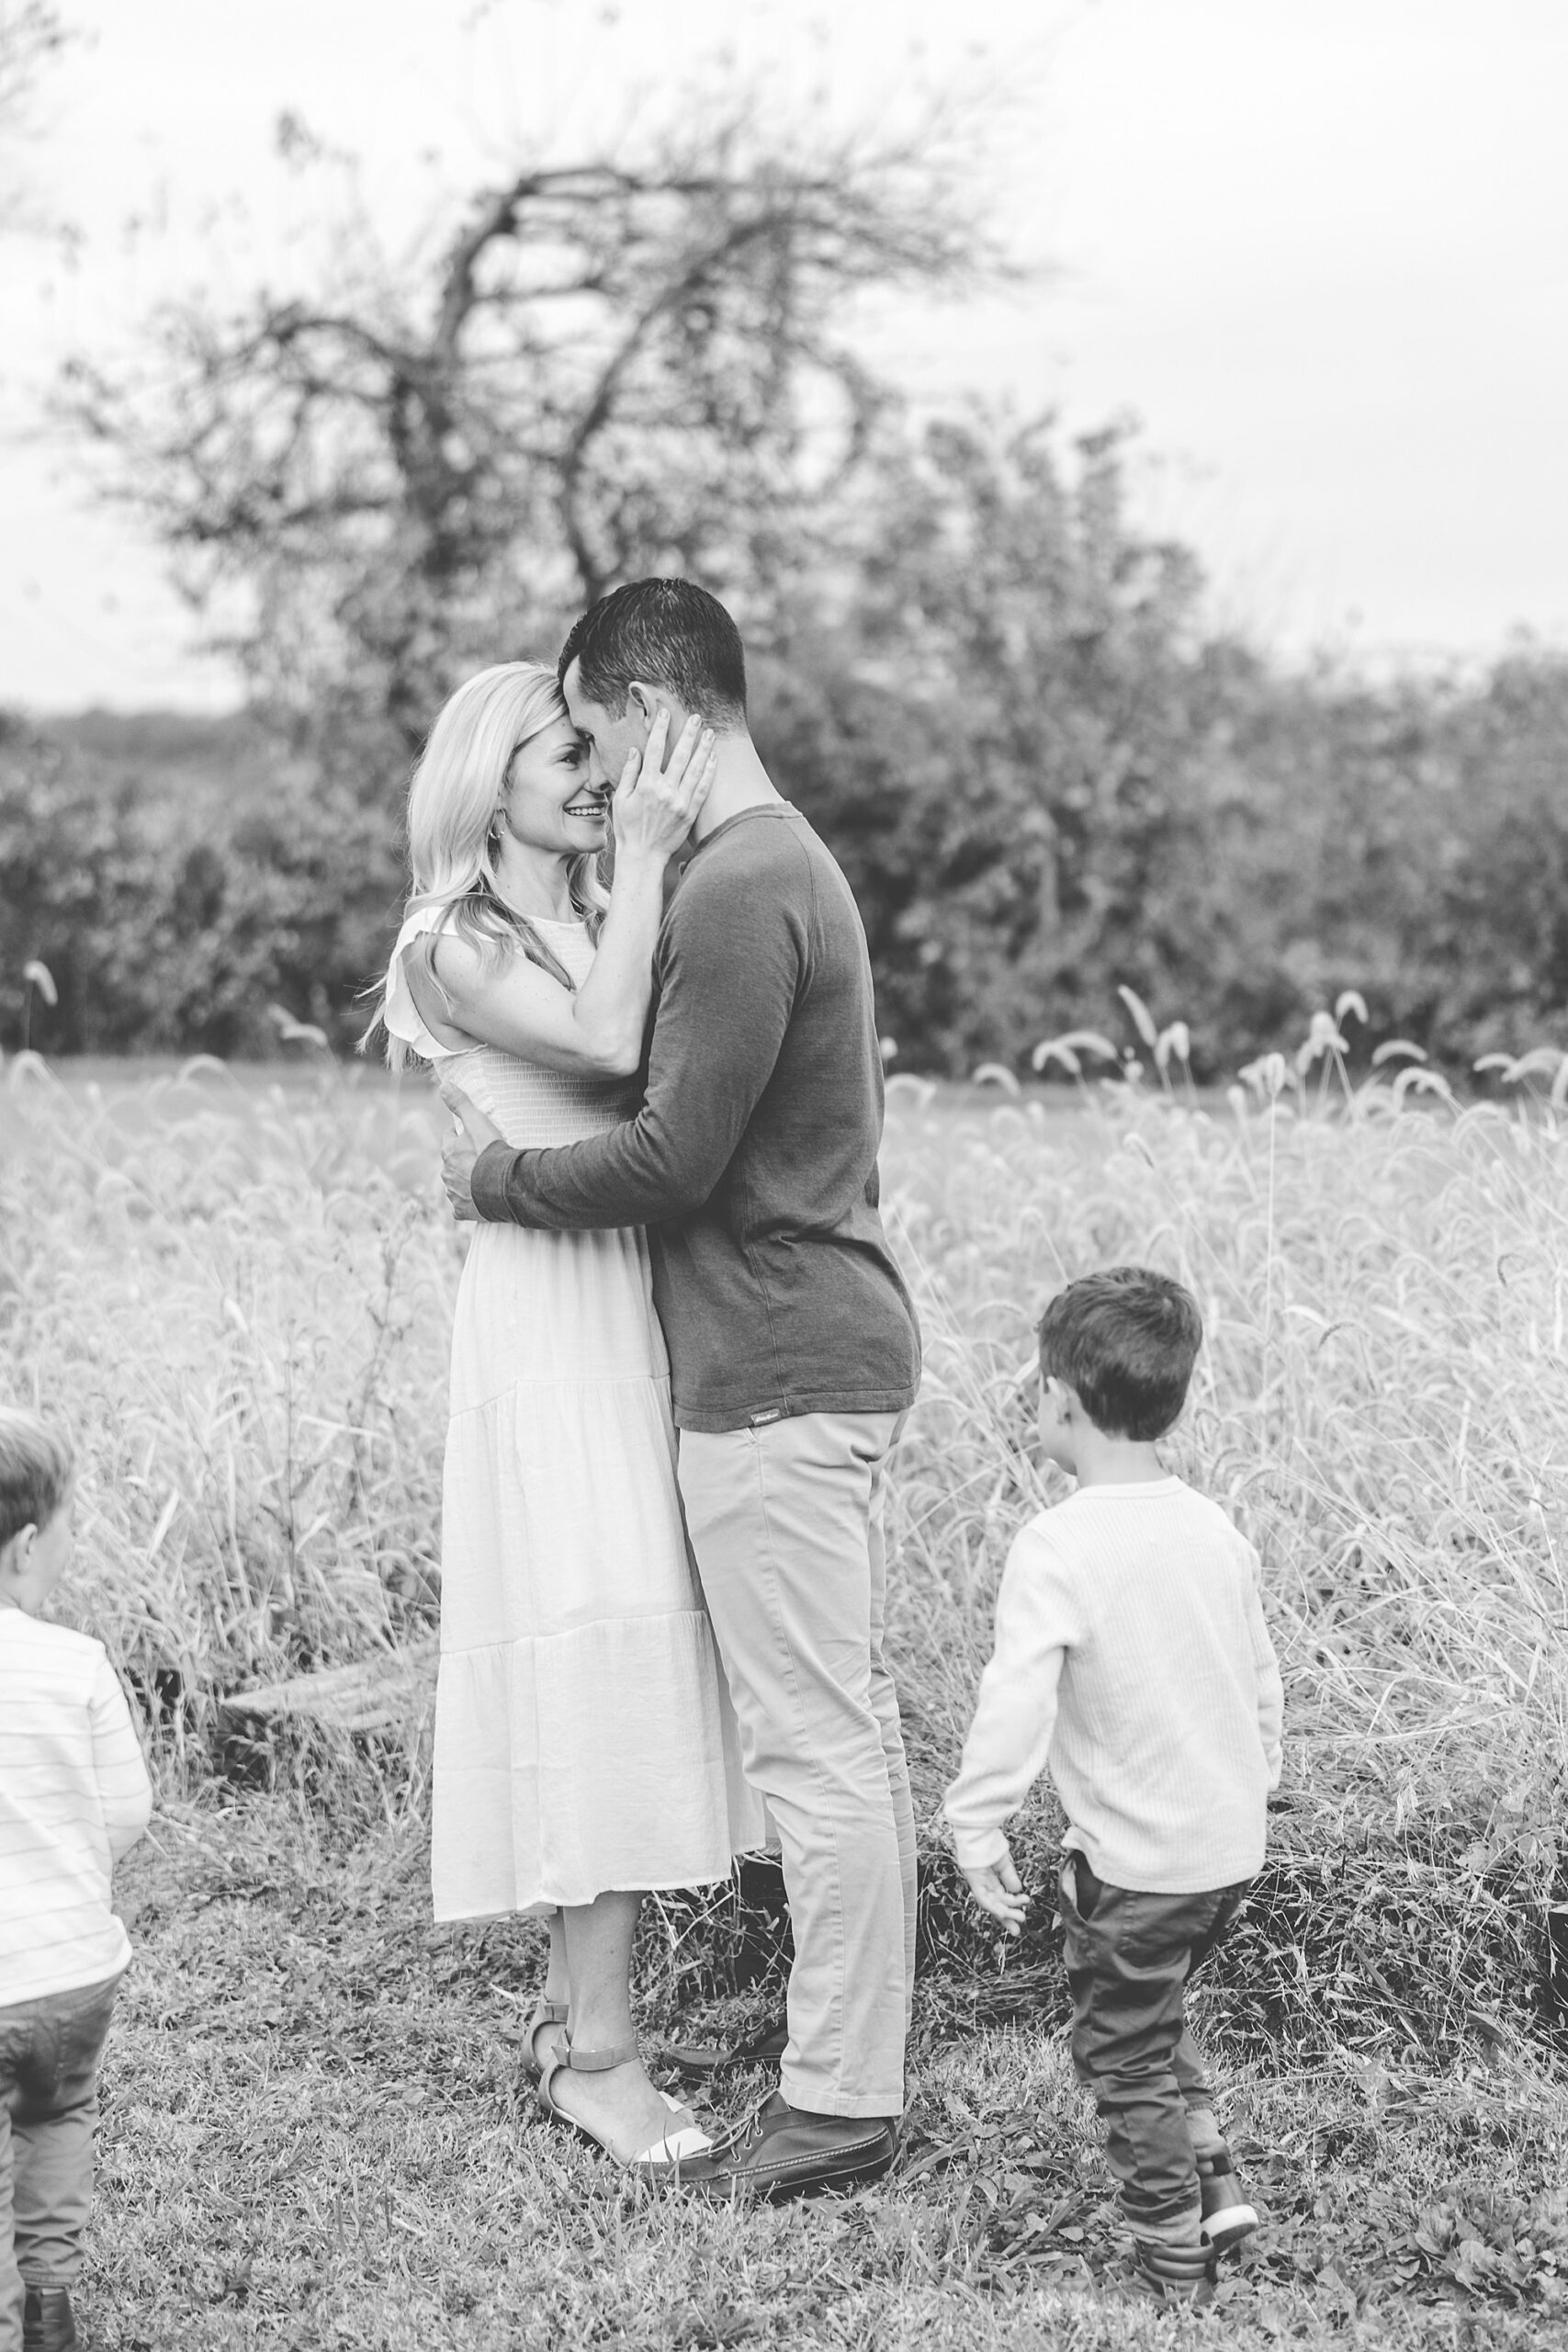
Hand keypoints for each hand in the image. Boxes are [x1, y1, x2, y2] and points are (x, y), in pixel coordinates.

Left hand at [439, 1083, 500, 1221]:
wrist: (504, 1186)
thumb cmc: (491, 1152)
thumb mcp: (477, 1121)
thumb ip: (461, 1103)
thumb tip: (443, 1085)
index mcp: (449, 1152)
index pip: (449, 1138)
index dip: (459, 1135)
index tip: (470, 1135)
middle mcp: (447, 1174)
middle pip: (452, 1163)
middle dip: (462, 1160)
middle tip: (481, 1157)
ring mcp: (454, 1194)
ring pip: (456, 1185)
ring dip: (466, 1181)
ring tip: (483, 1178)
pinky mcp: (463, 1211)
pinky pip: (462, 1207)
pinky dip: (469, 1203)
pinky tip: (480, 1199)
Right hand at [611, 708, 717, 861]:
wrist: (643, 856)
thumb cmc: (628, 828)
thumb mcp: (620, 800)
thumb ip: (628, 774)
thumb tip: (635, 751)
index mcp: (646, 785)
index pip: (654, 749)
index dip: (660, 729)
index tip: (665, 713)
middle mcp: (665, 791)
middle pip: (679, 755)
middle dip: (688, 734)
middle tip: (697, 717)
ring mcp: (680, 802)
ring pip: (695, 769)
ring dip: (704, 749)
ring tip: (711, 733)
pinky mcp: (690, 813)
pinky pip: (702, 789)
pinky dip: (709, 772)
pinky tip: (713, 759)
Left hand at [961, 1847, 1027, 1938]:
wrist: (980, 1831)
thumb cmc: (990, 1843)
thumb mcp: (1005, 1863)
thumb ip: (1009, 1877)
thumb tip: (1017, 1890)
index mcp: (990, 1879)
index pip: (1000, 1898)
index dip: (1011, 1909)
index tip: (1022, 1918)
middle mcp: (983, 1883)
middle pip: (995, 1905)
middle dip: (1006, 1918)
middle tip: (1017, 1930)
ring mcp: (977, 1882)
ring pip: (991, 1903)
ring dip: (1005, 1912)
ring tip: (1020, 1918)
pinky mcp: (973, 1879)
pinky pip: (983, 1897)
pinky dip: (993, 1906)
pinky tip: (1004, 1912)